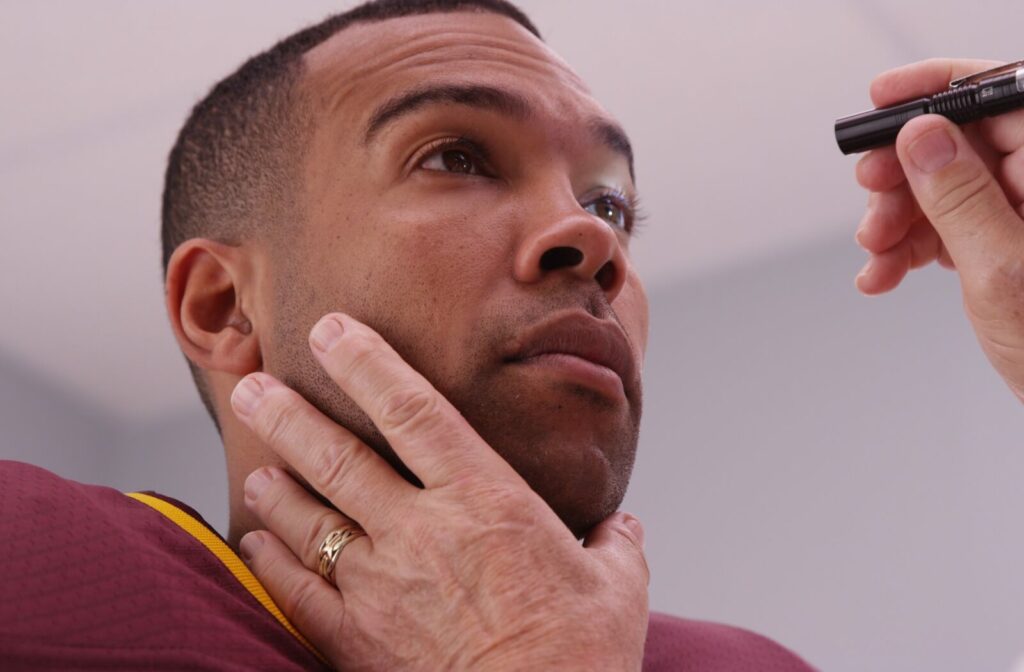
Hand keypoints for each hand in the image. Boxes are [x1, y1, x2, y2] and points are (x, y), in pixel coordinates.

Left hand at [229, 313, 649, 670]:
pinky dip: (272, 560)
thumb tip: (625, 529)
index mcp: (484, 498)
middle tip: (253, 385)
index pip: (412, 410)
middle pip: (338, 456)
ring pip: (310, 518)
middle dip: (289, 414)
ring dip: (276, 485)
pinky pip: (299, 590)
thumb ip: (616, 545)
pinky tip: (257, 539)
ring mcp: (383, 584)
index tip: (331, 330)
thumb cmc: (583, 655)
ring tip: (254, 463)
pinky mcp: (359, 639)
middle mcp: (421, 529)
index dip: (367, 363)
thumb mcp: (617, 587)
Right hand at [855, 58, 1023, 400]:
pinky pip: (943, 228)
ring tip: (876, 254)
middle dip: (903, 172)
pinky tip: (885, 274)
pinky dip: (906, 249)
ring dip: (896, 220)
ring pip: (940, 189)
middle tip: (869, 195)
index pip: (999, 100)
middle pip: (958, 145)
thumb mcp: (1002, 269)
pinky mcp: (1001, 243)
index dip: (937, 90)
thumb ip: (960, 196)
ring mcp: (1019, 214)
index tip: (883, 98)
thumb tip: (923, 136)